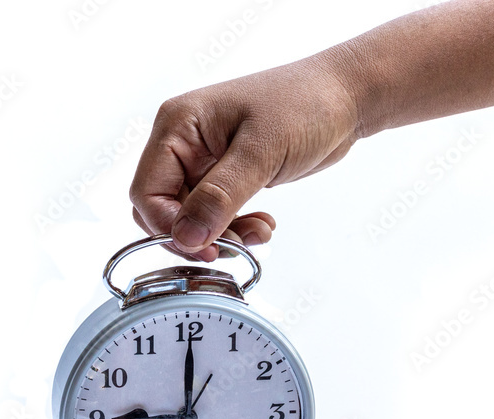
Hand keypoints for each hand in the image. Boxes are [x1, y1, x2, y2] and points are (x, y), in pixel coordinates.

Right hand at [129, 58, 358, 260]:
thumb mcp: (262, 151)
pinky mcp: (221, 175)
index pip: (147, 191)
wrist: (346, 96)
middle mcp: (182, 142)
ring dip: (217, 234)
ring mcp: (201, 160)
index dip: (170, 226)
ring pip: (187, 217)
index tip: (205, 246)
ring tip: (256, 234)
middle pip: (161, 209)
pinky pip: (211, 214)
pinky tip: (260, 224)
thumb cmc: (307, 103)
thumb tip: (187, 236)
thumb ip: (221, 196)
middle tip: (230, 246)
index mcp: (178, 125)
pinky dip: (232, 227)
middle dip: (194, 234)